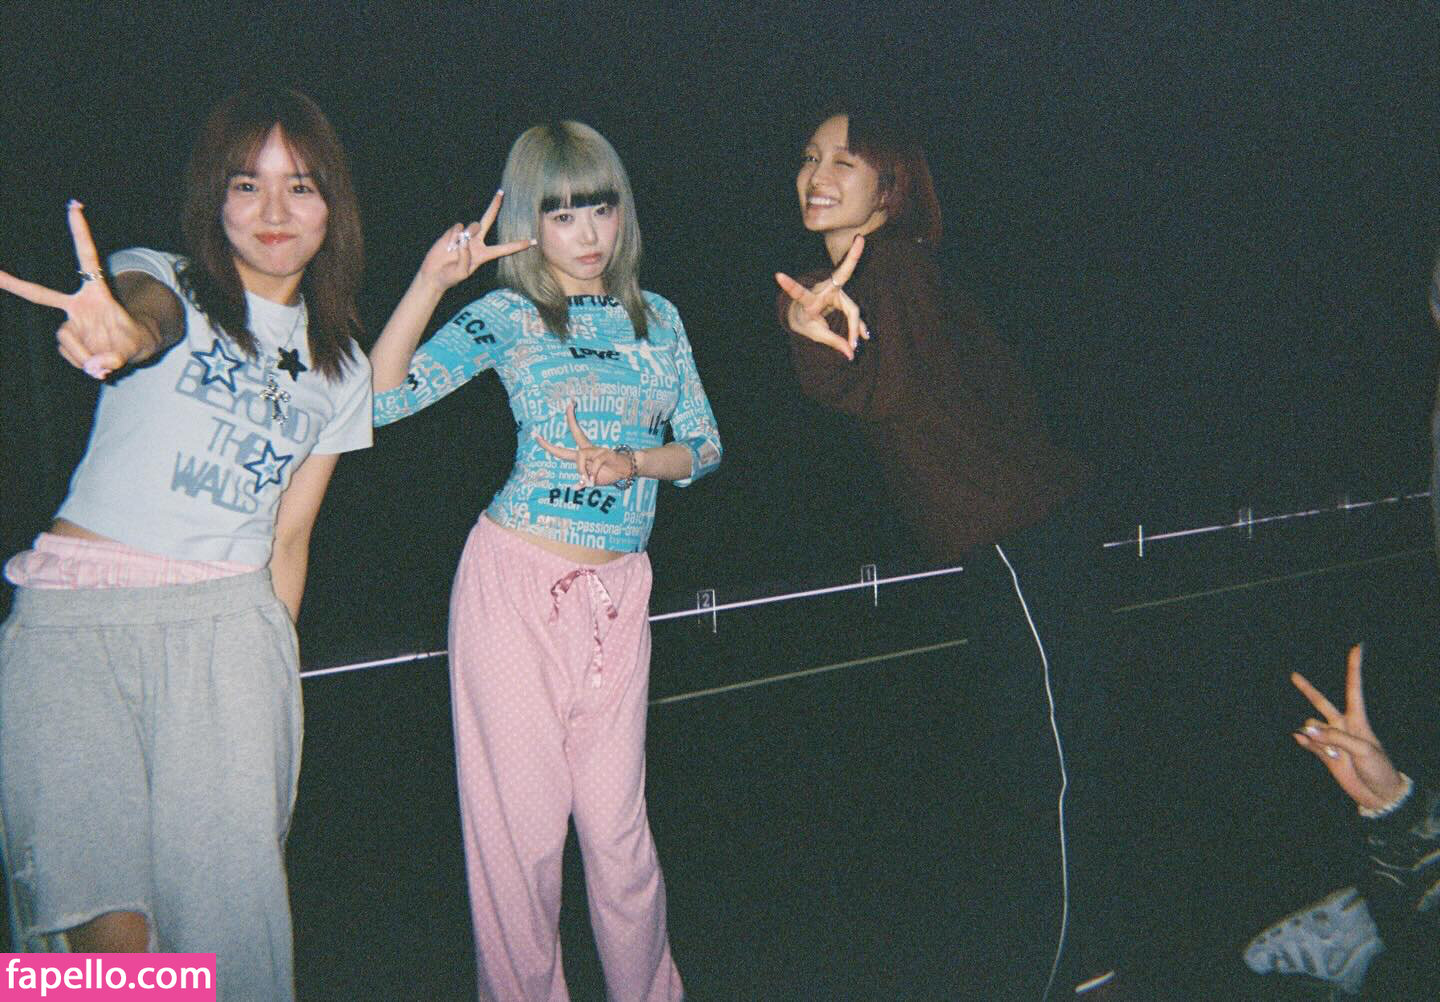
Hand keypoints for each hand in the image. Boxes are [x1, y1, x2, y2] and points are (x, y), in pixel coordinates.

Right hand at [0, 201, 151, 378]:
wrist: (129, 351)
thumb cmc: (133, 341)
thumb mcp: (133, 350)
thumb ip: (115, 359)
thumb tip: (94, 368)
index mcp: (96, 294)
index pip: (88, 260)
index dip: (81, 234)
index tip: (74, 205)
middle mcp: (77, 306)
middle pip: (40, 294)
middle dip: (14, 283)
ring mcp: (68, 322)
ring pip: (64, 341)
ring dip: (83, 355)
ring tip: (103, 360)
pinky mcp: (65, 338)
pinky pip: (69, 355)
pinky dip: (83, 363)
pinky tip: (94, 363)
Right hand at [416, 190, 534, 294]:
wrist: (433, 274)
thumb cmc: (450, 277)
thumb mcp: (462, 273)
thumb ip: (465, 257)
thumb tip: (464, 239)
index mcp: (484, 255)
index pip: (504, 249)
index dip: (518, 245)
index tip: (533, 241)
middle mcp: (476, 242)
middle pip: (487, 220)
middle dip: (494, 206)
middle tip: (501, 192)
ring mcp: (464, 235)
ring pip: (472, 226)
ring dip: (467, 236)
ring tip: (455, 250)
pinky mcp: (453, 232)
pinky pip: (458, 228)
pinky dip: (453, 237)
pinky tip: (448, 246)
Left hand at [533, 403, 634, 487]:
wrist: (629, 469)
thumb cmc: (610, 472)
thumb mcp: (594, 480)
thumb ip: (584, 482)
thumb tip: (576, 486)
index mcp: (583, 454)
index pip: (563, 449)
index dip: (549, 445)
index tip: (537, 436)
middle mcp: (589, 449)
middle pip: (577, 432)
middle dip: (571, 419)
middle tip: (569, 405)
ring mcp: (598, 450)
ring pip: (581, 455)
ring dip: (581, 470)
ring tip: (588, 481)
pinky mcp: (606, 454)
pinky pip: (594, 464)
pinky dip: (592, 474)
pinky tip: (593, 482)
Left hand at [775, 234, 868, 359]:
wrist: (806, 316)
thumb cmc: (806, 322)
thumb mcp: (815, 334)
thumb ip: (833, 341)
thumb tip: (850, 353)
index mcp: (809, 299)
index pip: (800, 292)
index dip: (789, 285)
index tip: (777, 275)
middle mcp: (824, 290)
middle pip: (843, 277)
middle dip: (853, 257)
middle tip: (861, 239)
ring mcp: (835, 292)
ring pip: (852, 308)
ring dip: (855, 327)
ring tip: (858, 343)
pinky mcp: (844, 298)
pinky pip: (854, 314)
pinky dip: (858, 327)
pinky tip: (865, 336)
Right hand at [1290, 643, 1407, 811]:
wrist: (1378, 794)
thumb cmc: (1378, 768)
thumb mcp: (1362, 749)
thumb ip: (1334, 737)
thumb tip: (1304, 729)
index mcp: (1358, 720)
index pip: (1353, 688)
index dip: (1354, 668)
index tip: (1357, 647)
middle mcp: (1342, 726)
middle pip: (1321, 702)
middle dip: (1307, 689)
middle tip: (1293, 675)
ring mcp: (1331, 740)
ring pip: (1311, 727)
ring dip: (1316, 737)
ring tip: (1333, 754)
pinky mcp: (1324, 755)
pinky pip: (1308, 742)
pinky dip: (1305, 742)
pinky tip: (1301, 739)